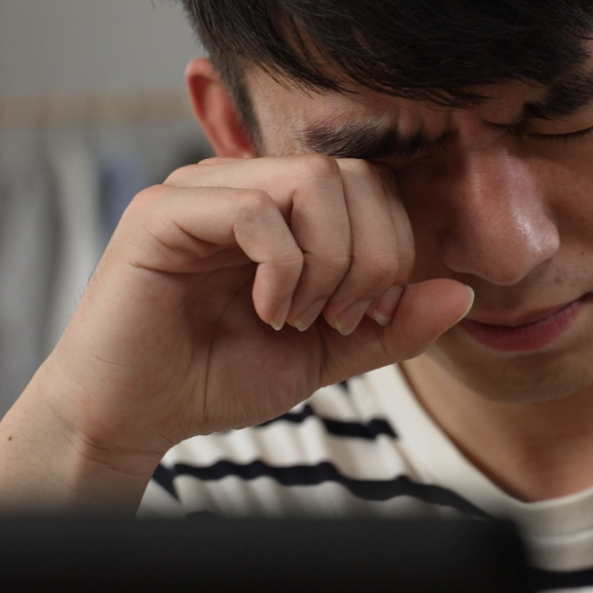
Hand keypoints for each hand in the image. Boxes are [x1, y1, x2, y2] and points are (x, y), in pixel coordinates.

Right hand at [0, 155, 472, 510]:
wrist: (131, 417)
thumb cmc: (219, 377)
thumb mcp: (327, 355)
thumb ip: (392, 327)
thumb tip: (462, 295)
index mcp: (283, 205)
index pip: (374, 186)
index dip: (394, 251)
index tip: (370, 318)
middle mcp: (243, 181)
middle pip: (352, 175)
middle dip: (370, 256)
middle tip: (343, 318)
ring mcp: (201, 189)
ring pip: (312, 182)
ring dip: (329, 261)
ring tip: (301, 317)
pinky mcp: (162, 212)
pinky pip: (257, 210)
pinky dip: (283, 268)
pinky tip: (268, 312)